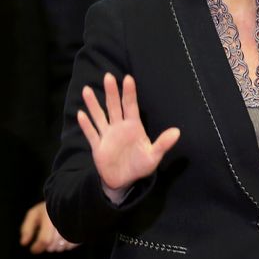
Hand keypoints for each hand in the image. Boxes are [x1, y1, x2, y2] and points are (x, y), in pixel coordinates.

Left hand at [19, 201, 78, 253]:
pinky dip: (65, 244)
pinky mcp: (81, 233)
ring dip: (56, 245)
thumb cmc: (50, 208)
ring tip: (56, 235)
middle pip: (52, 246)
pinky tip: (64, 235)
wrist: (72, 200)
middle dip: (47, 245)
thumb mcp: (34, 214)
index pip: (44, 240)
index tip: (33, 249)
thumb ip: (27, 228)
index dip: (37, 247)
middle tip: (47, 236)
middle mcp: (62, 223)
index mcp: (49, 218)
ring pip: (60, 248)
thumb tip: (23, 243)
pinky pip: (70, 247)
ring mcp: (73, 229)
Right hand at [78, 73, 179, 203]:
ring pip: (99, 116)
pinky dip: (86, 125)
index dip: (129, 93)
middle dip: (112, 92)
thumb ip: (163, 144)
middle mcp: (119, 127)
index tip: (128, 78)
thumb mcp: (153, 156)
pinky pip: (91, 134)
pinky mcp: (98, 147)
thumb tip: (177, 132)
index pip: (131, 106)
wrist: (124, 181)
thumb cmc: (140, 165)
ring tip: (86, 89)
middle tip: (108, 76)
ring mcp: (107, 136)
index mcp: (133, 126)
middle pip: (114, 106)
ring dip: (93, 104)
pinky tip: (81, 114)